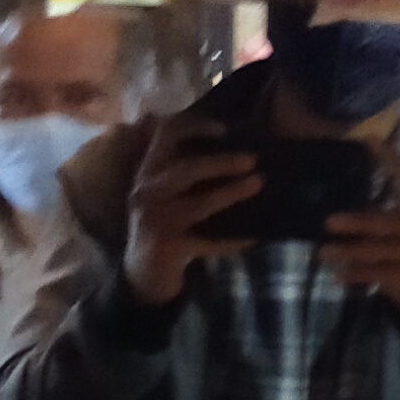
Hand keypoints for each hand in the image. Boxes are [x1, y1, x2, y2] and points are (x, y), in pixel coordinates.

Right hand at [121, 113, 263, 304]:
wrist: (142, 273)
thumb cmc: (162, 224)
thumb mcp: (164, 193)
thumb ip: (185, 171)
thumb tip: (235, 150)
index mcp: (148, 171)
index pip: (165, 135)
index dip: (194, 126)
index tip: (224, 130)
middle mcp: (147, 191)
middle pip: (187, 169)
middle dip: (222, 162)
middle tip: (252, 160)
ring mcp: (155, 220)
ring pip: (199, 203)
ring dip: (232, 193)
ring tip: (258, 184)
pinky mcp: (167, 246)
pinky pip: (207, 241)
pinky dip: (232, 239)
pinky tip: (253, 237)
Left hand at [323, 151, 399, 334]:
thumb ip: (390, 229)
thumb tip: (347, 219)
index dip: (392, 160)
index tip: (369, 140)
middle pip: (390, 221)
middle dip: (358, 222)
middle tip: (328, 221)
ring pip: (383, 248)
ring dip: (350, 251)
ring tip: (323, 252)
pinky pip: (385, 272)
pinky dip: (361, 274)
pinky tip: (340, 277)